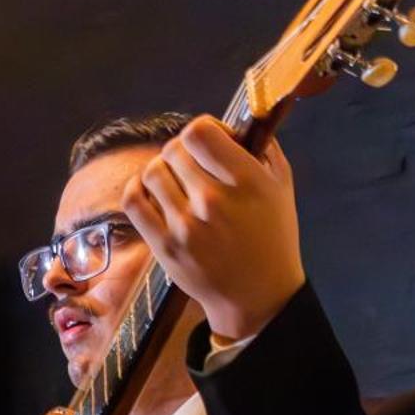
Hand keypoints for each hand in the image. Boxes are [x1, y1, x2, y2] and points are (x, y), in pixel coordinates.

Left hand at [120, 114, 304, 342]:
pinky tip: (149, 191)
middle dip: (182, 151)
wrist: (256, 293)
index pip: (200, 132)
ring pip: (151, 172)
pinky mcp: (163, 245)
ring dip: (161, 170)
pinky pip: (133, 201)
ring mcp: (184, 225)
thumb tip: (238, 121)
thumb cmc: (271, 238)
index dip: (202, 129)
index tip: (211, 142)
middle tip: (192, 165)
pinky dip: (137, 189)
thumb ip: (261, 148)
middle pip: (174, 149)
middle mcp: (213, 200)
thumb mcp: (281, 186)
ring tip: (175, 181)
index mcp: (246, 181)